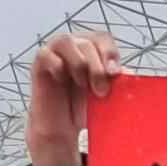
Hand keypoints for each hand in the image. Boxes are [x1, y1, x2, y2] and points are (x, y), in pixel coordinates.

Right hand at [24, 27, 121, 165]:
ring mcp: (54, 52)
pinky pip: (46, 54)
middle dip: (97, 67)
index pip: (102, 38)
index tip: (115, 73)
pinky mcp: (39, 63)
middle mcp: (73, 46)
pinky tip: (62, 81)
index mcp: (91, 48)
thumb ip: (117, 81)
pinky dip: (57, 66)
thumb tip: (127, 72)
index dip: (110, 53)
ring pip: (66, 41)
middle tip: (101, 91)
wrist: (62, 128)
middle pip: (87, 42)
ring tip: (83, 84)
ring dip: (78, 63)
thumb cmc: (84, 107)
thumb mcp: (107, 93)